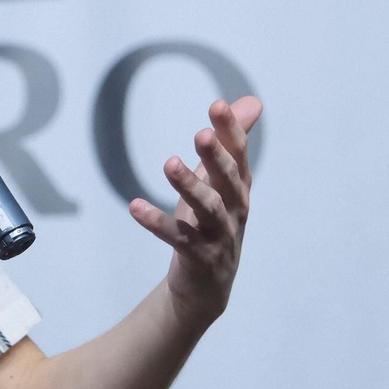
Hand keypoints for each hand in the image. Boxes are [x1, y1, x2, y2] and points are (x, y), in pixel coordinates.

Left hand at [128, 96, 262, 323]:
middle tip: (200, 134)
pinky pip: (178, 238)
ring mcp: (219, 236)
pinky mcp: (198, 258)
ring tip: (169, 163)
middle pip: (229, 181)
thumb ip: (232, 142)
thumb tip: (253, 101)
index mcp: (240, 189)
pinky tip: (135, 207)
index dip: (231, 131)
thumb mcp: (221, 182)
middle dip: (216, 157)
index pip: (239, 156)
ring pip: (207, 209)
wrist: (207, 286)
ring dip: (189, 186)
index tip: (216, 105)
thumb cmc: (213, 223)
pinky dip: (157, 222)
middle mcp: (235, 211)